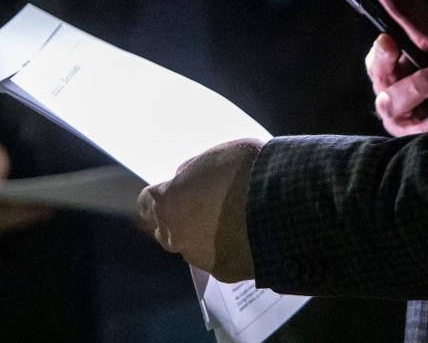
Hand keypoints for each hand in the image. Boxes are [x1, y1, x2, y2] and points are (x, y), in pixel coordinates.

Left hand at [137, 139, 260, 282]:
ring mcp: (198, 256)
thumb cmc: (245, 170)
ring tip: (229, 222)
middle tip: (201, 208)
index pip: (146, 203)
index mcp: (169, 200)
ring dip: (202, 237)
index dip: (161, 197)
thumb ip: (191, 172)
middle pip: (164, 230)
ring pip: (191, 247)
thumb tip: (184, 181)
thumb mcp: (213, 156)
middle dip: (177, 220)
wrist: (280, 201)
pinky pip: (219, 259)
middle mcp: (176, 233)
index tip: (175, 193)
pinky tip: (245, 237)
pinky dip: (227, 250)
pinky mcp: (222, 271)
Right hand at [365, 0, 427, 135]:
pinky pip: (424, 131)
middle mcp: (395, 103)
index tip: (388, 38)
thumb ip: (410, 13)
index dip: (380, 52)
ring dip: (417, 87)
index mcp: (393, 75)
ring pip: (396, 108)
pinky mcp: (425, 143)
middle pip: (382, 88)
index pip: (376, 63)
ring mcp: (409, 127)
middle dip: (394, 69)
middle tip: (406, 51)